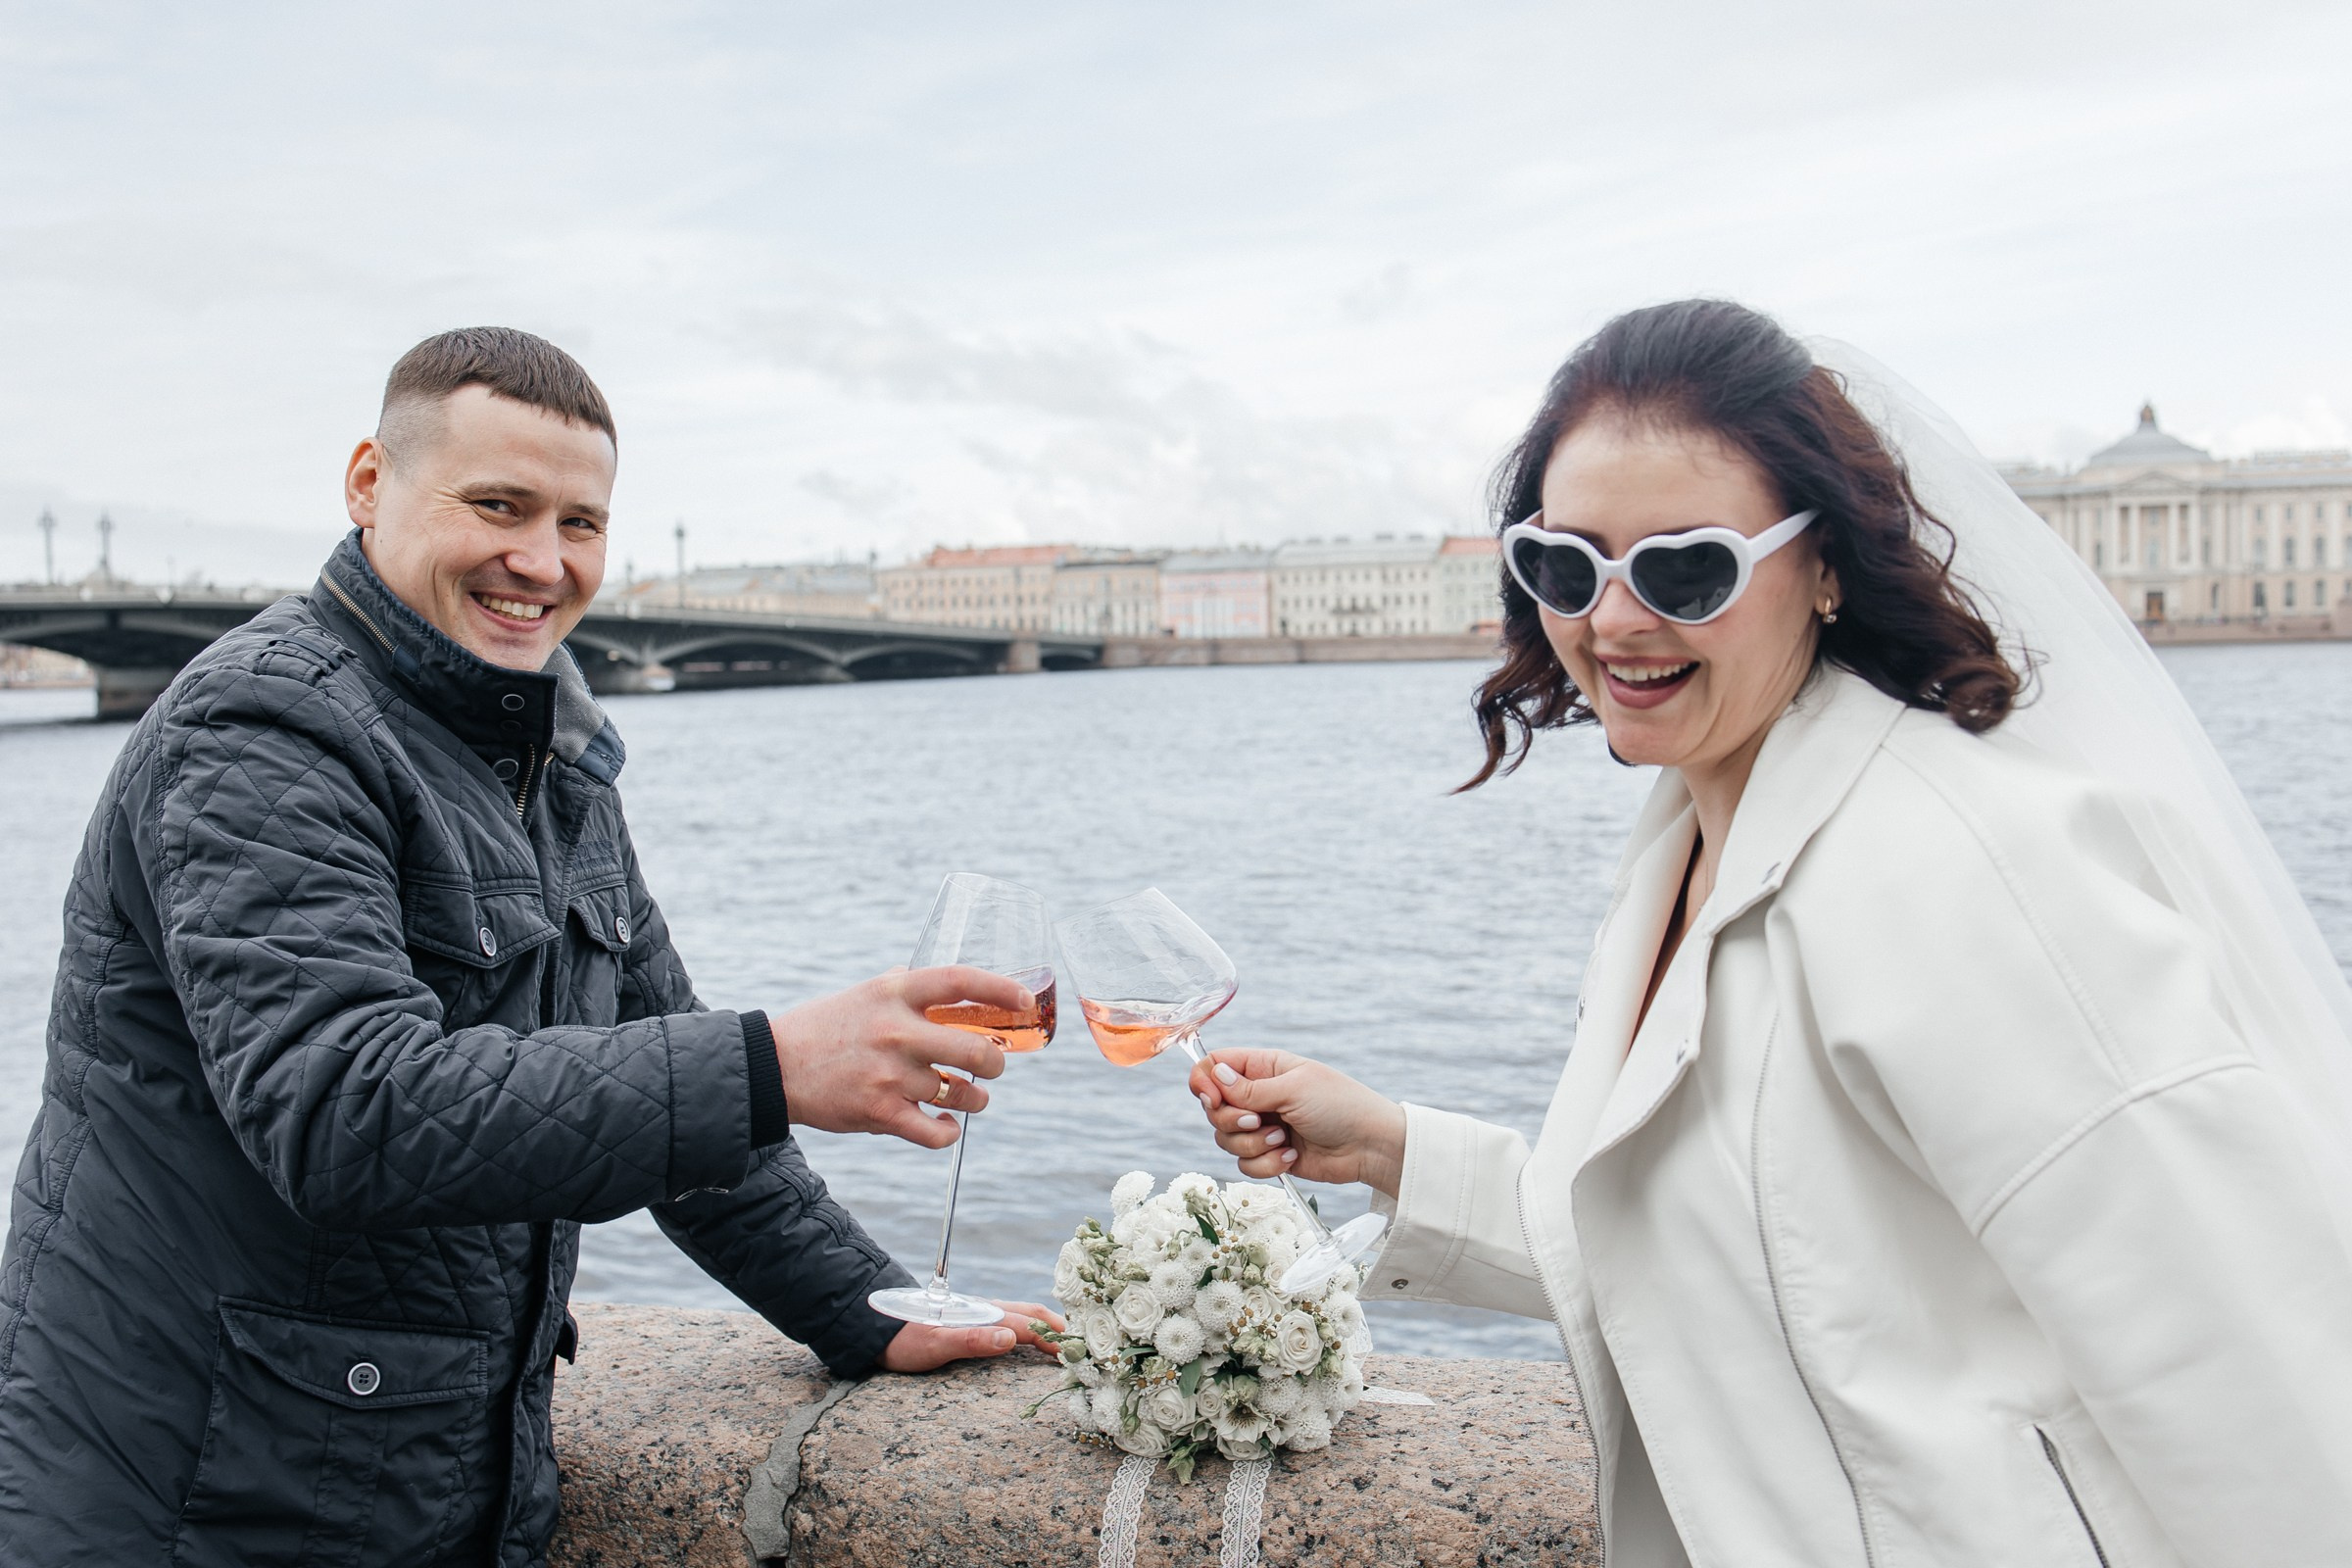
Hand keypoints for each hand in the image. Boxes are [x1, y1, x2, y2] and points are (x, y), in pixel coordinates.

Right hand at [769, 967, 1033, 1148]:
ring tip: (969, 1096)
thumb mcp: (865, 993)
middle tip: (992, 1065)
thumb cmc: (824, 1027)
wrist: (774, 1067)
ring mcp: (889, 1075)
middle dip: (995, 1063)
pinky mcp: (879, 1113)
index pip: (960, 982)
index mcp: (894, 994)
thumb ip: (906, 989)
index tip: (1025, 1001)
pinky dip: (947, 1131)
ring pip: (961, 1094)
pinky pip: (936, 1132)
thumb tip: (949, 987)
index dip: (1001, 990)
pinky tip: (943, 1123)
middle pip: (976, 1049)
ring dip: (974, 1099)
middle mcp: (896, 1031)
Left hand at [879, 1299, 1065, 1373]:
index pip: (1028, 1325)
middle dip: (1059, 1327)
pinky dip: (1029, 1326)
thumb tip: (1010, 1338)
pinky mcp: (971, 1321)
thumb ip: (972, 1340)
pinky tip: (1029, 1337)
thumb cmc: (904, 1339)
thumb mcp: (934, 1345)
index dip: (1055, 1338)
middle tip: (1082, 1345)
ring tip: (1065, 1339)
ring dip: (1046, 1324)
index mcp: (982, 1315)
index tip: (1079, 1352)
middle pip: (1031, 1314)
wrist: (876, 1326)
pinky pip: (1009, 1320)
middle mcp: (985, 1310)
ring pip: (1022, 1314)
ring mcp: (979, 1314)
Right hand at [1189, 1048, 1407, 1197]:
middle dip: (1232, 1121)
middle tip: (1260, 1121)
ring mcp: (1263, 1127)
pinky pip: (1245, 1164)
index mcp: (1264, 1068)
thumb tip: (1214, 1075)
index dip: (1205, 1082)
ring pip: (1226, 1140)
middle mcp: (1258, 1096)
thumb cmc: (1340, 1105)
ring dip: (1253, 1145)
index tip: (1212, 1099)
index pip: (1215, 1066)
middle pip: (1214, 1109)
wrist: (1369, 1146)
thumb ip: (1249, 1088)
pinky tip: (1292, 1156)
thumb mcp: (1293, 1089)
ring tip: (1284, 1139)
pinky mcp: (1270, 1155)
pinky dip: (1266, 1164)